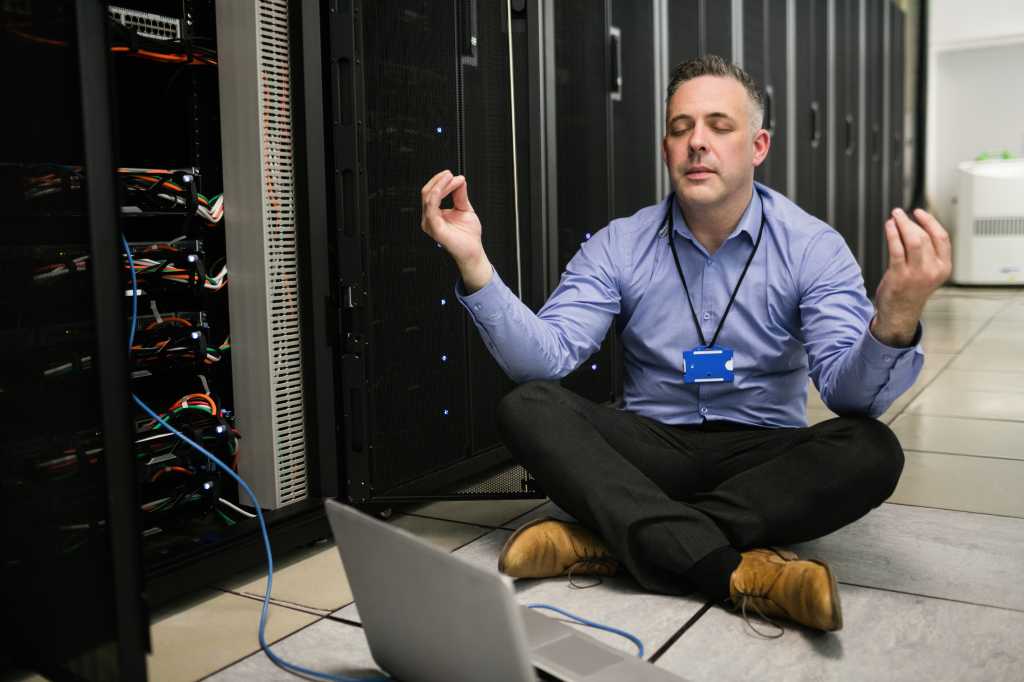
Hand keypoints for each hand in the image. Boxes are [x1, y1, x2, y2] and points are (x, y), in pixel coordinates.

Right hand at [420, 170, 491, 291]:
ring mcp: (430, 223)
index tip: (453, 176)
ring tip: (451, 178)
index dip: (440, 181)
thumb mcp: (464, 208)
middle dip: (439, 180)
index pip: (431, 192)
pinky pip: (431, 208)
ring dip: (440, 184)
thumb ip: (460, 194)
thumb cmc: (468, 235)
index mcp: (434, 214)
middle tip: (451, 175)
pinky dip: (438, 194)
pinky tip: (446, 187)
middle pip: (427, 192)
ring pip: (429, 197)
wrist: (473, 251)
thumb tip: (458, 180)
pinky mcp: (435, 228)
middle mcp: (429, 218)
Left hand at [871, 207, 951, 345]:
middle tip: (898, 213)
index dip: (930, 221)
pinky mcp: (899, 276)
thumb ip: (927, 252)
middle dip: (910, 221)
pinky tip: (888, 227)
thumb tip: (914, 225)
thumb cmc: (911, 290)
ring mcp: (916, 274)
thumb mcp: (928, 271)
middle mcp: (932, 270)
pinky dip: (892, 234)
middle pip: (924, 236)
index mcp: (944, 267)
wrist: (900, 313)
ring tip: (893, 217)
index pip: (941, 237)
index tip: (918, 212)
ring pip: (912, 240)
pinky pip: (896, 249)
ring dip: (901, 225)